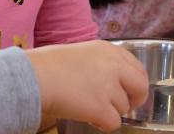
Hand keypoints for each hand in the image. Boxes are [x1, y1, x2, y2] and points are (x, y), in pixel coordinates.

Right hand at [27, 40, 148, 131]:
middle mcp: (114, 66)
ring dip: (111, 111)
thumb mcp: (82, 52)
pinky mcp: (100, 107)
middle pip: (141, 86)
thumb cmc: (47, 65)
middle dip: (136, 99)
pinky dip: (104, 124)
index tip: (130, 90)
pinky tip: (91, 119)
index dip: (135, 82)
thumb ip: (102, 63)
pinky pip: (114, 122)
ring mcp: (108, 86)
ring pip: (124, 107)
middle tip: (125, 106)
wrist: (32, 76)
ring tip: (91, 107)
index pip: (137, 67)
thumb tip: (112, 79)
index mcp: (109, 50)